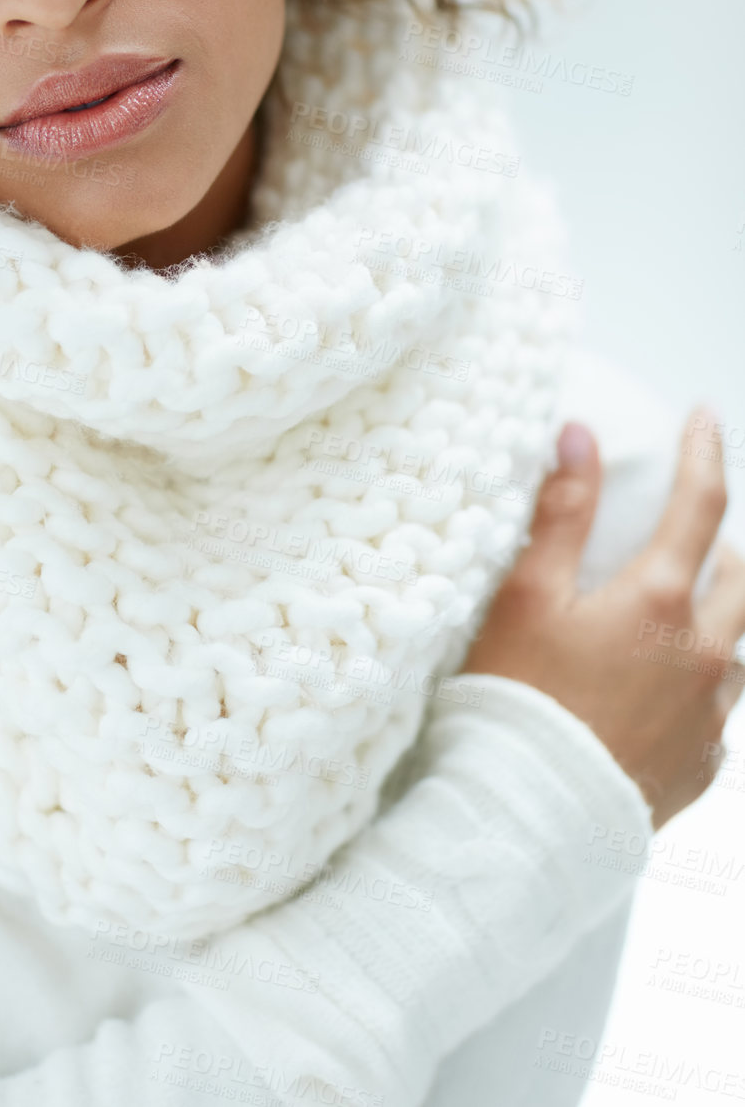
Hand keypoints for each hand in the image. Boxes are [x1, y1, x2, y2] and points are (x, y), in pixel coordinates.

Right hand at [461, 407, 744, 826]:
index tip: (702, 418)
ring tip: (681, 612)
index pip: (701, 504)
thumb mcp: (526, 597)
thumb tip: (580, 436)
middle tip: (690, 531)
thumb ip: (560, 513)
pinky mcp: (703, 765)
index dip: (703, 452)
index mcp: (660, 602)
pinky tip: (661, 691)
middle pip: (741, 578)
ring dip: (719, 616)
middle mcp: (705, 654)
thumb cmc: (517, 703)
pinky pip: (720, 708)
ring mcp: (711, 715)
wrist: (528, 821)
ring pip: (740, 647)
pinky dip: (700, 682)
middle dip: (722, 544)